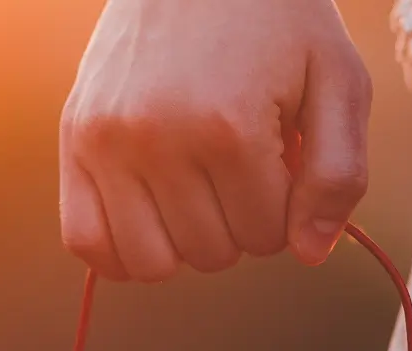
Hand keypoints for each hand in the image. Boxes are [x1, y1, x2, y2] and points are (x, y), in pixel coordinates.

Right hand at [61, 0, 371, 279]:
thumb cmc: (277, 18)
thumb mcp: (338, 79)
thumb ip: (338, 172)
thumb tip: (309, 254)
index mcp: (229, 127)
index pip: (268, 237)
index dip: (286, 208)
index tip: (281, 158)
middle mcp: (158, 139)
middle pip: (212, 254)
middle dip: (238, 222)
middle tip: (240, 164)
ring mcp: (107, 142)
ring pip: (151, 264)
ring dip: (184, 242)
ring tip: (198, 189)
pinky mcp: (73, 139)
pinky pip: (86, 241)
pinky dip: (122, 251)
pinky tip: (152, 219)